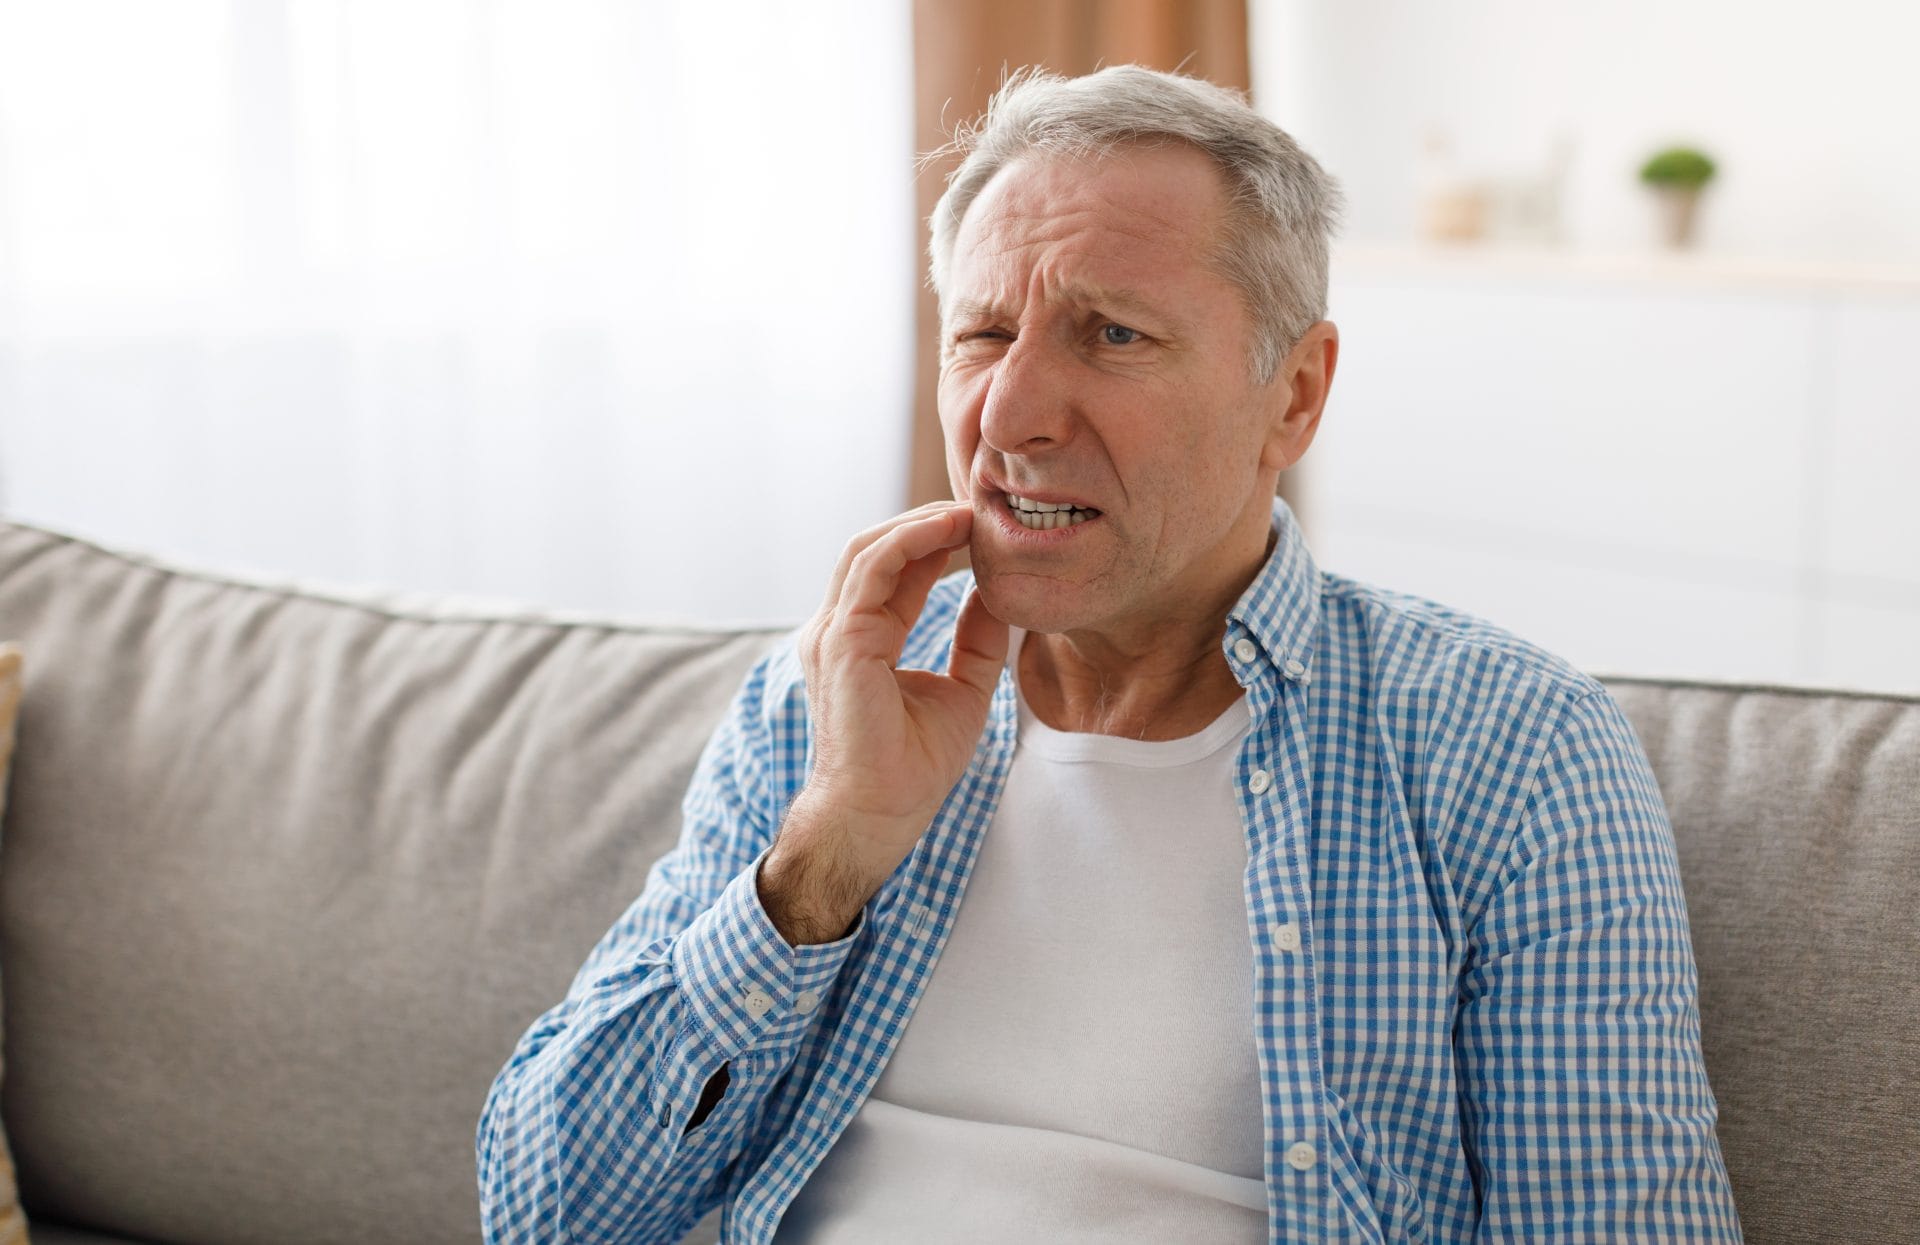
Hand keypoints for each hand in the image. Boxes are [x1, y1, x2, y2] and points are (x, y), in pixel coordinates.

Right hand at [760, 501, 1009, 941]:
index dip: (936, 541)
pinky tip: (951, 529)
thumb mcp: (964, 690)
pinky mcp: (841, 640)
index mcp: (860, 638)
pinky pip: (873, 568)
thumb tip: (999, 594)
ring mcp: (833, 632)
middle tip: (980, 508)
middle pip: (877, 548)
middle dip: (928, 521)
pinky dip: (912, 539)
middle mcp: (839, 629)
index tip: (982, 528)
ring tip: (970, 512)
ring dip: (922, 521)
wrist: (882, 815)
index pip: (894, 570)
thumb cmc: (913, 766)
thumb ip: (977, 640)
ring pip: (869, 547)